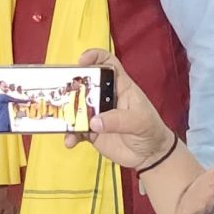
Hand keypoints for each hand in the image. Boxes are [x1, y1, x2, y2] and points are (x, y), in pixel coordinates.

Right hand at [70, 49, 176, 169]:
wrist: (150, 156)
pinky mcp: (91, 131)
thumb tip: (94, 122)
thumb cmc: (151, 130)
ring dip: (67, 113)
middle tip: (63, 93)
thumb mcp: (140, 121)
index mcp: (120, 86)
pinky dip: (71, 135)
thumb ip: (118, 120)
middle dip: (71, 85)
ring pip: (76, 107)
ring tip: (64, 122)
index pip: (107, 63)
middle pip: (84, 83)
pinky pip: (76, 130)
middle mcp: (105, 96)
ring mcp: (97, 114)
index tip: (82, 62)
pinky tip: (70, 141)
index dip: (95, 57)